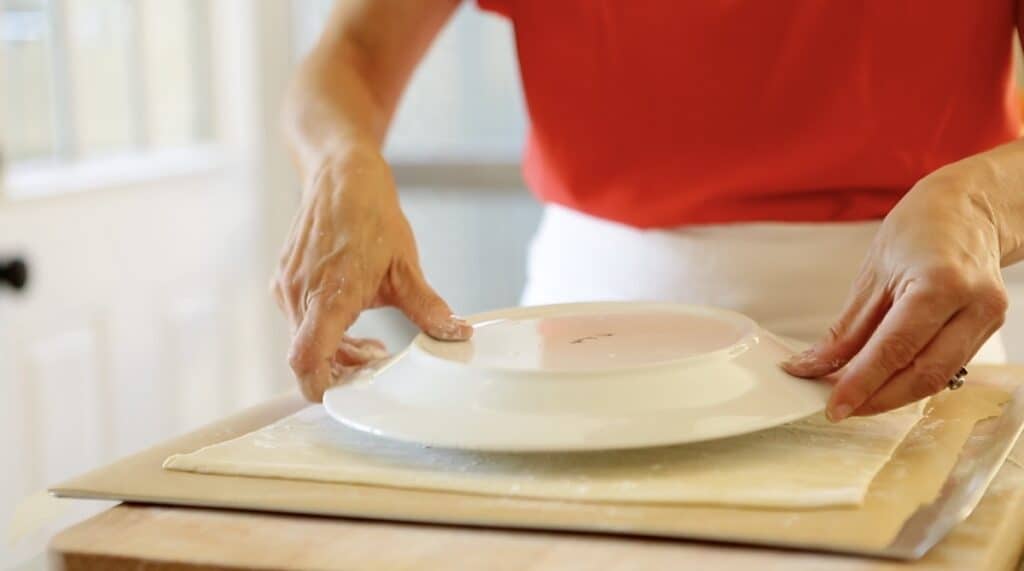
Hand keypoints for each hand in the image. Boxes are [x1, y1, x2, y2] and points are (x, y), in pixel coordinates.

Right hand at [273, 145, 471, 400]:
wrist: (341, 175)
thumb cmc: (371, 216)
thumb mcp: (406, 266)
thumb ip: (428, 308)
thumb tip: (457, 333)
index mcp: (329, 294)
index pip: (306, 360)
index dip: (321, 387)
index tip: (346, 395)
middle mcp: (299, 293)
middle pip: (309, 356)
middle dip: (341, 369)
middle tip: (378, 363)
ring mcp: (287, 286)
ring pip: (303, 339)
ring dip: (335, 350)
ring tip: (372, 345)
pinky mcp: (285, 278)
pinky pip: (299, 319)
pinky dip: (324, 330)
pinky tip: (352, 321)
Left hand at [782, 163, 1008, 420]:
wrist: (970, 208)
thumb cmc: (920, 228)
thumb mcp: (873, 273)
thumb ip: (846, 329)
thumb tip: (814, 366)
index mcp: (940, 283)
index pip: (895, 349)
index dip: (862, 384)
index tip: (834, 406)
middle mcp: (973, 304)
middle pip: (922, 373)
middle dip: (878, 398)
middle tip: (841, 408)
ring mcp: (987, 318)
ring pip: (937, 377)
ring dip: (893, 394)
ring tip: (856, 397)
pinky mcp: (988, 328)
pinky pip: (947, 365)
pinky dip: (911, 378)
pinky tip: (884, 381)